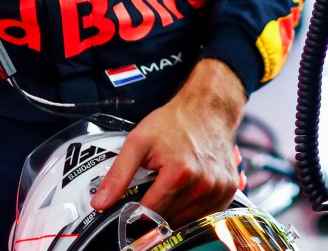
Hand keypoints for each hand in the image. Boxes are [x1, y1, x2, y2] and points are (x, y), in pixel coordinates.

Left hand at [92, 59, 245, 225]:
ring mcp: (218, 189)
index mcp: (179, 174)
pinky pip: (205, 215)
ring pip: (186, 220)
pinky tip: (188, 189)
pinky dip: (194, 208)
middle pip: (168, 218)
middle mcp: (202, 185)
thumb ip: (118, 175)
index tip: (134, 201)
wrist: (207, 108)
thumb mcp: (138, 141)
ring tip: (172, 184)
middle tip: (155, 185)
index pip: (149, 213)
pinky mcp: (228, 190)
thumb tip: (100, 202)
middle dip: (157, 206)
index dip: (137, 209)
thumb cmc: (175, 121)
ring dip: (175, 209)